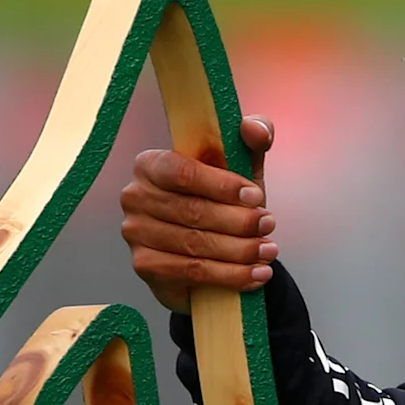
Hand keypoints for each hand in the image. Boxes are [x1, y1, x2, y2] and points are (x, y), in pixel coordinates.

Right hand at [118, 124, 278, 311]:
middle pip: (192, 212)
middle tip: (269, 225)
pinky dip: (231, 276)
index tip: (256, 196)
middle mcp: (135, 197)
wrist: (213, 250)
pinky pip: (192, 272)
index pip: (182, 172)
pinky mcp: (145, 266)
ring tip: (269, 251)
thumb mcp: (239, 170)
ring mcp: (136, 233)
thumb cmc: (222, 202)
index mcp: (151, 164)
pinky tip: (256, 275)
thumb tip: (254, 128)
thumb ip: (250, 143)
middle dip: (238, 221)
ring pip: (195, 245)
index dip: (222, 185)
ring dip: (240, 251)